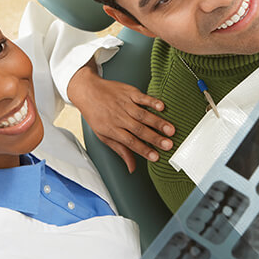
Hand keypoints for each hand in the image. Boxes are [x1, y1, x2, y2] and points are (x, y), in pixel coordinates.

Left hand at [68, 58, 174, 172]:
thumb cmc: (96, 115)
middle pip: (139, 129)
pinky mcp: (129, 92)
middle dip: (155, 138)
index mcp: (112, 129)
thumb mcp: (103, 135)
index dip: (143, 150)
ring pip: (143, 115)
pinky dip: (152, 101)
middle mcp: (119, 117)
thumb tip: (131, 167)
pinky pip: (142, 97)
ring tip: (171, 130)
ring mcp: (125, 104)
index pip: (130, 142)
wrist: (88, 91)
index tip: (156, 157)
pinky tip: (162, 107)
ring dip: (158, 122)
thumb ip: (120, 150)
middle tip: (169, 145)